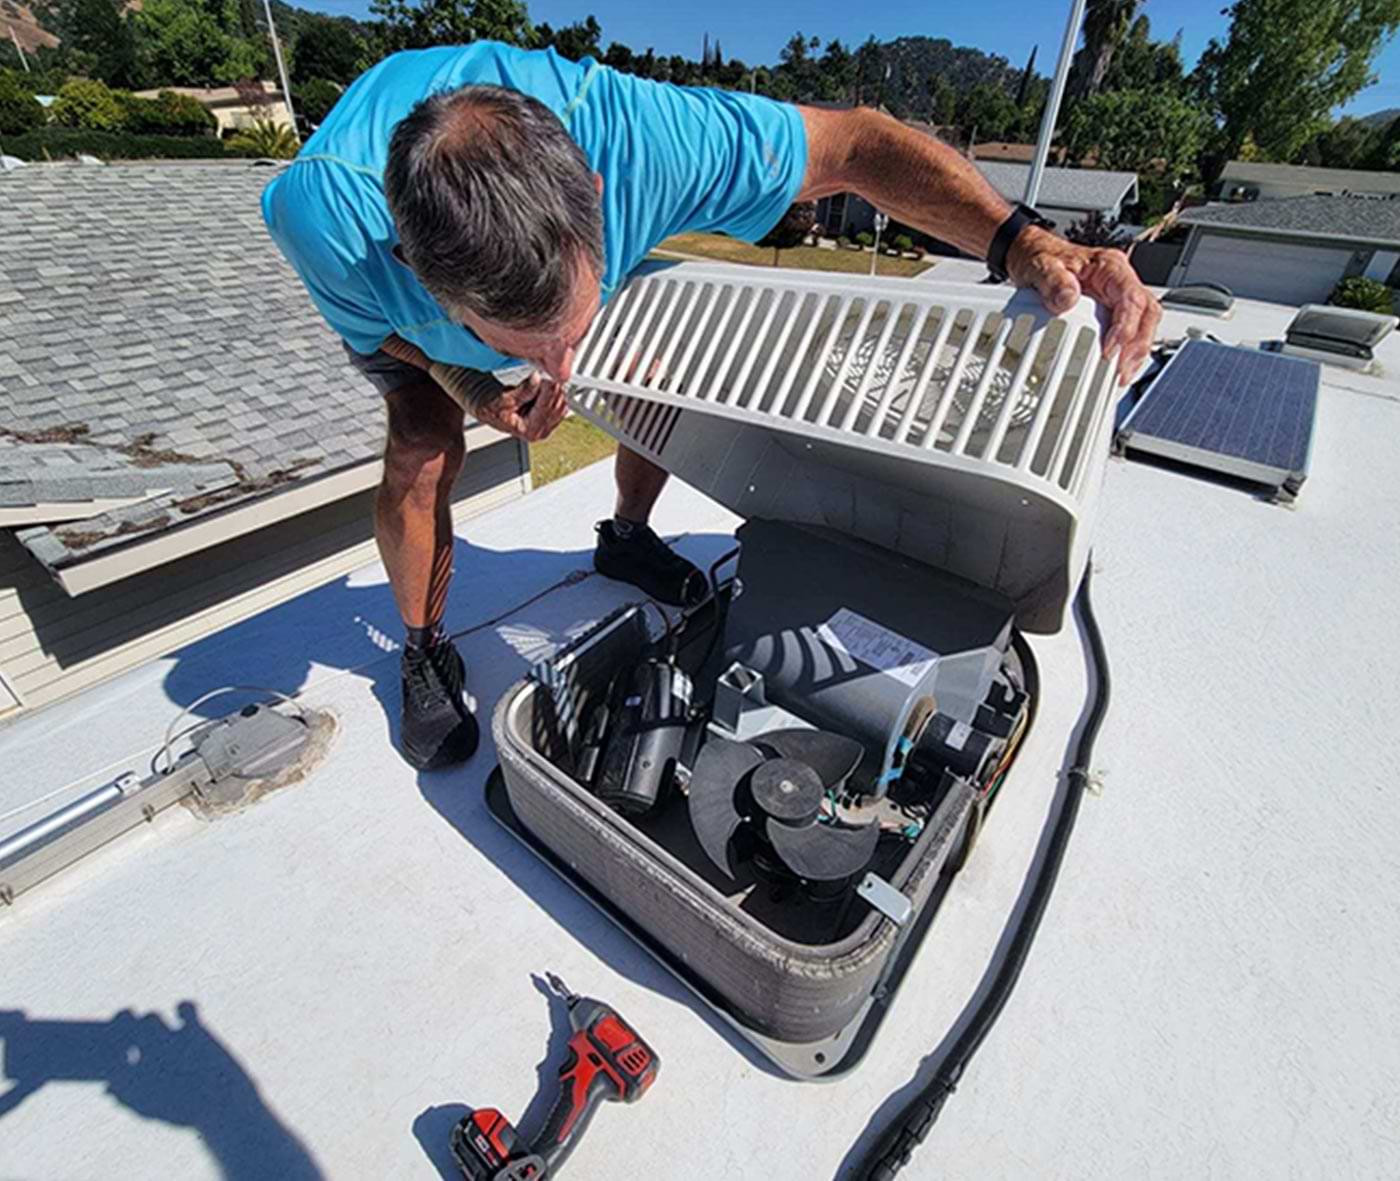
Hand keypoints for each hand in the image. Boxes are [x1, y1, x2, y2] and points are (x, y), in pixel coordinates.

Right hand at [473, 373, 568, 441]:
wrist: (486, 406)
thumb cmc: (491, 407)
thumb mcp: (505, 398)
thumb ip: (524, 390)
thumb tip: (536, 379)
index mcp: (529, 431)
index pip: (546, 410)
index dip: (548, 392)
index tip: (548, 378)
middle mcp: (540, 431)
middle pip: (557, 408)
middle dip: (552, 391)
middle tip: (544, 377)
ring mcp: (546, 425)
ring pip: (561, 404)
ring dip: (554, 391)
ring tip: (540, 382)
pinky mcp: (549, 417)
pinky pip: (560, 402)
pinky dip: (554, 392)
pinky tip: (543, 387)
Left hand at [1007, 227, 1161, 385]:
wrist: (1034, 255)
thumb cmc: (1042, 258)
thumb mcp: (1042, 266)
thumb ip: (1053, 281)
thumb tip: (1067, 298)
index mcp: (1109, 266)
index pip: (1131, 297)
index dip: (1125, 327)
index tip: (1111, 350)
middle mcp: (1119, 280)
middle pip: (1147, 313)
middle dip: (1138, 345)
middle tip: (1122, 371)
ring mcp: (1117, 296)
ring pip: (1144, 323)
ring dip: (1136, 351)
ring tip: (1121, 376)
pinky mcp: (1111, 309)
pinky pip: (1130, 330)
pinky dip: (1126, 350)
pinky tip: (1115, 368)